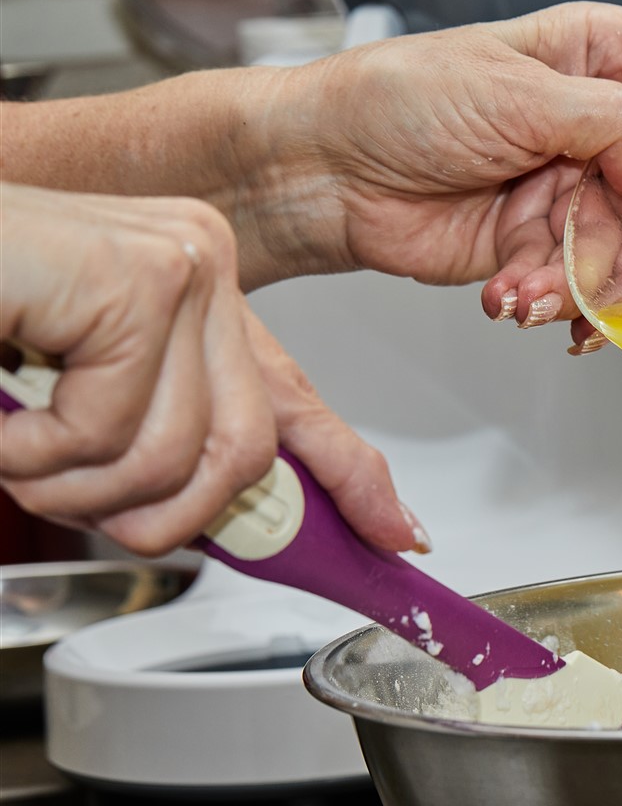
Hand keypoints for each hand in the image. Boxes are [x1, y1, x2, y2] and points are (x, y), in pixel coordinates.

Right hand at [0, 183, 425, 556]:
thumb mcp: (82, 396)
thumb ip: (169, 435)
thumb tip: (250, 512)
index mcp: (199, 293)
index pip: (299, 403)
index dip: (354, 482)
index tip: (398, 540)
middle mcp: (203, 266)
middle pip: (246, 454)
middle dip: (158, 516)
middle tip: (78, 499)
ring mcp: (175, 265)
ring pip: (175, 456)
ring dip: (74, 489)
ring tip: (24, 447)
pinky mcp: (129, 279)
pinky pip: (107, 431)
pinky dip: (36, 457)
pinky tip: (7, 415)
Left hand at [234, 3, 621, 349]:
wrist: (327, 173)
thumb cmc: (398, 100)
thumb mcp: (510, 92)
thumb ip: (606, 129)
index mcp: (598, 58)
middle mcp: (595, 126)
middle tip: (577, 260)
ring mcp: (571, 189)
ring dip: (578, 285)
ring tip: (518, 288)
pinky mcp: (542, 244)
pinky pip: (582, 286)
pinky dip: (557, 305)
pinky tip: (517, 302)